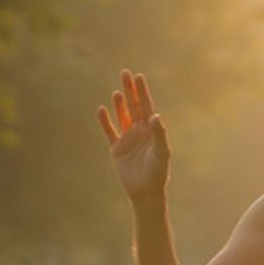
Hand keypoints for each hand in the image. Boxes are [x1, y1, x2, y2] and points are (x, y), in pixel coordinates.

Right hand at [97, 69, 170, 201]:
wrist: (146, 192)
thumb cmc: (158, 172)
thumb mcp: (161, 152)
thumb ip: (159, 134)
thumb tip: (155, 115)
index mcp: (152, 130)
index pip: (147, 106)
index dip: (142, 91)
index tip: (139, 76)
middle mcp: (140, 131)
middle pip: (134, 106)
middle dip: (130, 90)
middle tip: (125, 73)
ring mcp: (128, 139)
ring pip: (122, 116)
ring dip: (119, 104)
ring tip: (117, 91)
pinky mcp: (116, 149)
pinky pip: (109, 131)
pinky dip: (105, 121)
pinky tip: (101, 109)